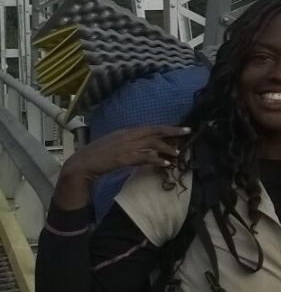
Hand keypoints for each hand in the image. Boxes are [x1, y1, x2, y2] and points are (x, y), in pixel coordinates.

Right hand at [60, 124, 191, 183]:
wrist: (82, 163)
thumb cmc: (97, 154)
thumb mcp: (115, 142)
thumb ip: (130, 141)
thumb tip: (145, 144)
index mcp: (126, 131)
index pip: (151, 127)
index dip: (167, 127)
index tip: (181, 128)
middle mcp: (129, 135)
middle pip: (155, 131)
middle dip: (173, 132)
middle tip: (188, 133)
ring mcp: (127, 146)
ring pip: (153, 144)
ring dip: (167, 149)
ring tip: (178, 154)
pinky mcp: (125, 158)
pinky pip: (145, 157)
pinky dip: (157, 160)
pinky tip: (165, 164)